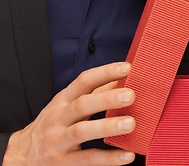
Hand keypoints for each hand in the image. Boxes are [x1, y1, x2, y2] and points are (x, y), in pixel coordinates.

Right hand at [3, 62, 136, 165]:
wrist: (21, 155)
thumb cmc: (54, 123)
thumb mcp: (69, 104)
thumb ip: (96, 92)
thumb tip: (124, 79)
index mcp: (63, 99)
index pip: (84, 81)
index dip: (105, 72)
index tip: (127, 67)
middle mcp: (59, 118)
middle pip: (82, 105)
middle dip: (107, 99)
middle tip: (131, 95)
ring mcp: (59, 141)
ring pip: (82, 132)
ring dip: (107, 127)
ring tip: (131, 123)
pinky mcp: (62, 163)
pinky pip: (87, 160)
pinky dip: (108, 159)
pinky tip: (127, 155)